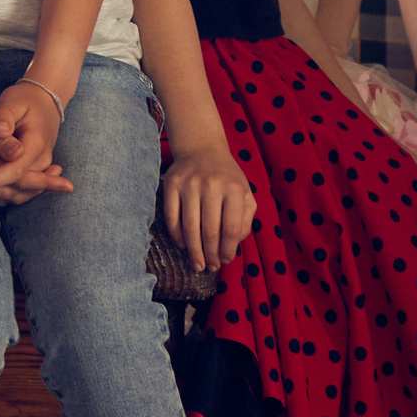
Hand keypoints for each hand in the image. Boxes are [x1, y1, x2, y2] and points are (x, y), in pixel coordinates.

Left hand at [0, 78, 68, 199]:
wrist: (44, 100)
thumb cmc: (25, 99)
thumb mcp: (13, 102)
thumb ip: (5, 118)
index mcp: (36, 144)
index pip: (16, 170)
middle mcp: (41, 161)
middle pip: (16, 188)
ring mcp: (40, 168)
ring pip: (17, 193)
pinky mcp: (33, 170)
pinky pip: (17, 189)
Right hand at [0, 80, 68, 204]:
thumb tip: (18, 156)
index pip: (16, 178)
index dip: (43, 182)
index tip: (66, 184)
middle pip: (12, 190)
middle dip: (40, 189)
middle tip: (66, 185)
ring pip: (4, 189)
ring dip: (28, 187)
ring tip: (52, 179)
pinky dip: (15, 181)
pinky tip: (27, 171)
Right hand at [161, 147, 254, 271]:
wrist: (202, 148)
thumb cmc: (226, 177)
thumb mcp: (245, 192)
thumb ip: (246, 218)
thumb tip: (234, 244)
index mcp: (234, 188)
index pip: (232, 228)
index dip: (228, 249)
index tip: (225, 261)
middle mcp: (212, 185)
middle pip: (210, 231)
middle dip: (210, 255)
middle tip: (210, 268)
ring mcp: (189, 184)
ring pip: (190, 227)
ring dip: (194, 251)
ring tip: (197, 264)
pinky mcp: (171, 184)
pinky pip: (172, 217)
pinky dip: (177, 235)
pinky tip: (183, 245)